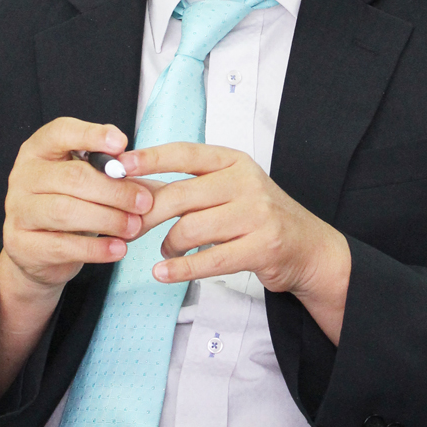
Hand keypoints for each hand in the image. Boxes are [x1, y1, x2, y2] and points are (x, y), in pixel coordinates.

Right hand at [1, 117, 154, 297]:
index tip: (122, 143)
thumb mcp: (85, 175)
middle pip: (72, 176)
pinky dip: (95, 248)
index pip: (60, 132)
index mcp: (38, 149)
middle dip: (114, 189)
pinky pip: (61, 246)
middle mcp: (23, 175)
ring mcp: (18, 210)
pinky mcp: (21, 245)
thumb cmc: (71, 200)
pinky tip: (118, 249)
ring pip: (65, 211)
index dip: (91, 135)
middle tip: (144, 201)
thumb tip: (130, 159)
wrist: (40, 249)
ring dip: (107, 219)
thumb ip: (105, 163)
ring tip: (134, 226)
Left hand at [118, 143, 350, 343]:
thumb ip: (181, 187)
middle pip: (181, 194)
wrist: (307, 247)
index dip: (150, 158)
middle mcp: (245, 181)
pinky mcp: (262, 246)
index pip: (185, 153)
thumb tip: (131, 183)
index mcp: (232, 161)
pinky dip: (181, 269)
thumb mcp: (223, 190)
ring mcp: (256, 213)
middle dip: (147, 213)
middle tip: (128, 228)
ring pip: (192, 228)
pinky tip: (163, 273)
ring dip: (169, 245)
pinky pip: (210, 260)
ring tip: (167, 252)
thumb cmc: (256, 215)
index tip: (119, 165)